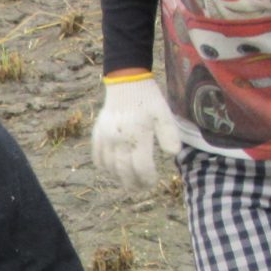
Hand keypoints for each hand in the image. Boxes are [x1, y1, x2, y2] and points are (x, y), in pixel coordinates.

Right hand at [90, 75, 180, 194]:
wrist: (126, 82)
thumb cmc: (148, 98)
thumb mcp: (164, 113)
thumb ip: (169, 134)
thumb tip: (173, 153)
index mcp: (138, 136)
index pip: (141, 167)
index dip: (148, 179)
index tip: (153, 181)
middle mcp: (119, 140)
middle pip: (124, 172)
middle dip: (133, 184)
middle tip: (141, 188)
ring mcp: (106, 138)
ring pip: (109, 168)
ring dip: (119, 178)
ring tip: (128, 181)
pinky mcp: (97, 134)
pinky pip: (97, 157)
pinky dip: (104, 167)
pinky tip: (112, 169)